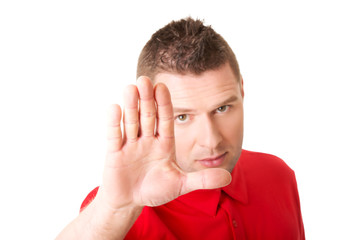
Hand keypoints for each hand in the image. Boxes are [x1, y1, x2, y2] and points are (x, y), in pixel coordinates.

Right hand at [100, 76, 230, 209]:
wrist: (130, 201)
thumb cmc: (155, 191)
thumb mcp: (180, 185)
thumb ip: (202, 180)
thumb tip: (228, 177)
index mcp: (164, 144)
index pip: (165, 120)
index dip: (164, 104)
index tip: (162, 86)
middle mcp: (147, 141)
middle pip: (147, 116)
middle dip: (146, 99)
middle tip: (145, 79)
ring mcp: (130, 146)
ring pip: (131, 122)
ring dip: (131, 106)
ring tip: (130, 87)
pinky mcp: (115, 154)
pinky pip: (115, 136)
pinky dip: (114, 123)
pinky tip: (115, 107)